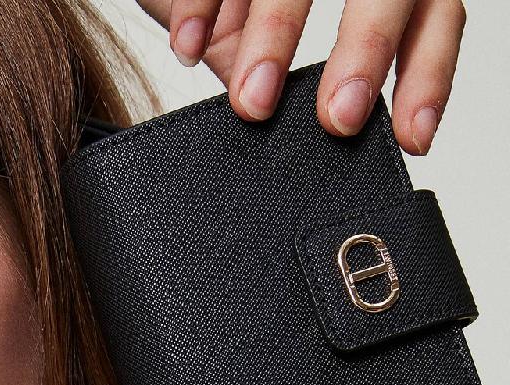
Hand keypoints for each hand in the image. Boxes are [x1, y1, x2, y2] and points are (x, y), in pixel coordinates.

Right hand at [133, 0, 465, 155]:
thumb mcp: (258, 36)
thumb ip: (274, 74)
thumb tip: (282, 132)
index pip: (431, 13)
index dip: (429, 75)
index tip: (413, 136)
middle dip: (369, 51)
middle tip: (338, 117)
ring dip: (278, 39)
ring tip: (253, 101)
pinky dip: (203, 8)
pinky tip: (189, 47)